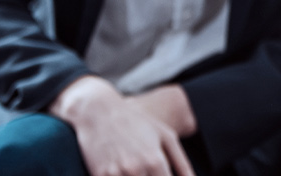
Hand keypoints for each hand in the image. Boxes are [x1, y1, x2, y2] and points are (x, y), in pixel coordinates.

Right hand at [51, 76, 196, 175]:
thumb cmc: (138, 123)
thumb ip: (182, 163)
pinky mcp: (99, 174)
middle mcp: (136, 169)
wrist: (100, 111)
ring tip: (139, 169)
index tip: (164, 174)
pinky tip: (125, 171)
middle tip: (151, 171)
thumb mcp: (166, 137)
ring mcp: (116, 173)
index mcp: (155, 161)